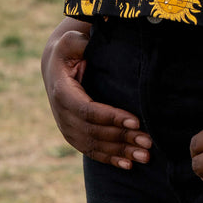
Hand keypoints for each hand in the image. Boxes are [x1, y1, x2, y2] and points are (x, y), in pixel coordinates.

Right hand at [40, 19, 151, 169]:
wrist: (54, 66)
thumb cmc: (69, 50)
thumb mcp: (70, 41)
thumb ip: (78, 41)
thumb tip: (89, 38)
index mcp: (63, 93)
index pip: (89, 111)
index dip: (112, 117)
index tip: (136, 121)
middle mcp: (63, 115)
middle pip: (95, 132)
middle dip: (122, 138)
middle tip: (148, 142)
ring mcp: (67, 128)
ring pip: (95, 145)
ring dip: (120, 152)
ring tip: (145, 156)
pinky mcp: (73, 135)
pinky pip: (92, 151)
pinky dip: (110, 159)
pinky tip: (128, 165)